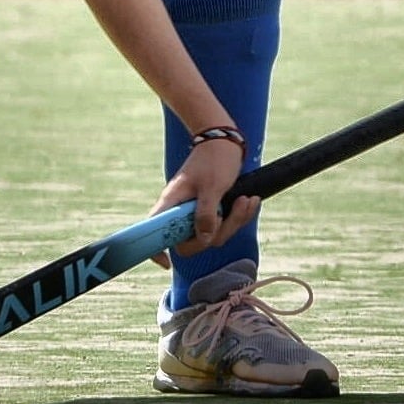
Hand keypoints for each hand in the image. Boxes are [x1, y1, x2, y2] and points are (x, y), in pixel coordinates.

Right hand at [147, 134, 260, 263]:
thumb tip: (204, 239)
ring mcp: (197, 211)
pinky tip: (250, 200)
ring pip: (213, 234)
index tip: (166, 262)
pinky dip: (239, 215)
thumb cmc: (214, 159)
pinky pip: (225, 224)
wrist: (226, 140)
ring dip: (234, 221)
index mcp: (172, 203)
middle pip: (192, 241)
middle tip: (228, 214)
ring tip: (246, 200)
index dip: (156, 250)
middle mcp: (182, 210)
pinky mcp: (212, 210)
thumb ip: (206, 214)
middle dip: (216, 233)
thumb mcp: (212, 186)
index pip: (154, 232)